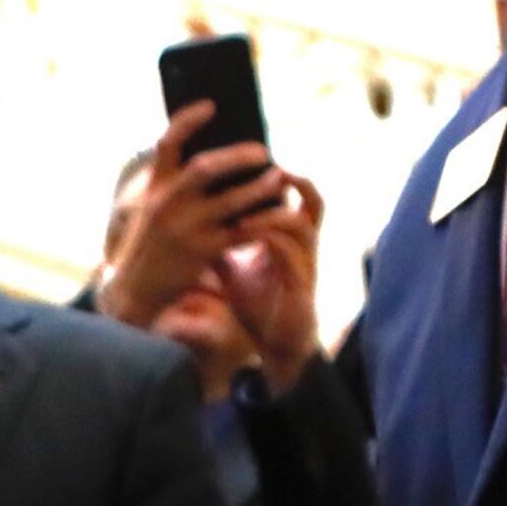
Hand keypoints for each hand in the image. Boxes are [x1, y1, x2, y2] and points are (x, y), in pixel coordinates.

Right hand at [96, 103, 293, 333]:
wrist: (136, 289)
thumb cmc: (152, 242)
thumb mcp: (151, 208)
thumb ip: (174, 184)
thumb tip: (216, 157)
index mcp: (155, 187)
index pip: (167, 144)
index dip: (188, 120)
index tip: (211, 105)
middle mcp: (167, 204)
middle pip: (205, 168)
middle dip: (238, 156)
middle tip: (263, 152)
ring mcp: (186, 229)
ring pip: (232, 201)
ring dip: (260, 188)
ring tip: (279, 179)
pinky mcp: (203, 253)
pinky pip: (242, 232)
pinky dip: (262, 221)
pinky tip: (277, 215)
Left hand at [213, 169, 327, 391]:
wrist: (275, 346)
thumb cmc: (259, 306)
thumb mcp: (233, 271)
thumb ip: (220, 246)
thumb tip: (193, 224)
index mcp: (290, 240)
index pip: (298, 198)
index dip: (287, 176)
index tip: (259, 159)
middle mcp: (304, 247)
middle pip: (313, 201)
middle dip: (295, 180)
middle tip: (269, 165)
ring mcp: (305, 265)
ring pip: (300, 223)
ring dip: (272, 211)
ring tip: (245, 204)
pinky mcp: (301, 285)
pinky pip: (289, 253)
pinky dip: (269, 238)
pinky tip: (245, 231)